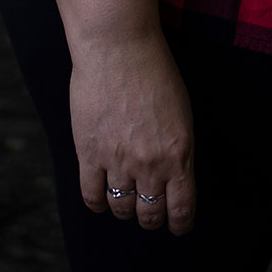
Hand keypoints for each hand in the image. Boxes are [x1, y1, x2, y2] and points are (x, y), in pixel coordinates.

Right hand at [68, 32, 197, 234]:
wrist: (118, 46)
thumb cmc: (154, 70)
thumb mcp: (181, 112)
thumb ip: (178, 147)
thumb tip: (173, 174)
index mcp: (179, 154)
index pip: (181, 209)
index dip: (178, 224)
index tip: (177, 226)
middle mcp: (150, 164)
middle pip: (150, 213)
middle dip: (152, 218)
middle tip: (150, 212)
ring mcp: (118, 161)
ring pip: (122, 208)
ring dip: (125, 210)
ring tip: (125, 202)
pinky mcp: (89, 153)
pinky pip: (92, 196)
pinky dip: (98, 204)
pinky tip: (102, 198)